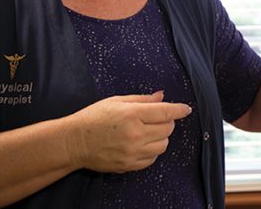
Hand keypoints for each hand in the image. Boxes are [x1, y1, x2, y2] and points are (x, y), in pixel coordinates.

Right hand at [66, 91, 192, 172]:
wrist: (73, 142)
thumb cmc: (93, 118)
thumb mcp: (117, 101)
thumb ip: (142, 99)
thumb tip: (162, 96)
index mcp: (132, 114)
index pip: (165, 112)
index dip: (179, 110)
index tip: (186, 109)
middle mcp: (135, 134)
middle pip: (167, 129)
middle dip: (167, 122)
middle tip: (158, 118)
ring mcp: (132, 151)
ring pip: (163, 145)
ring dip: (161, 137)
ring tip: (149, 131)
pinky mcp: (128, 165)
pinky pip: (152, 159)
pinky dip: (152, 150)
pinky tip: (143, 143)